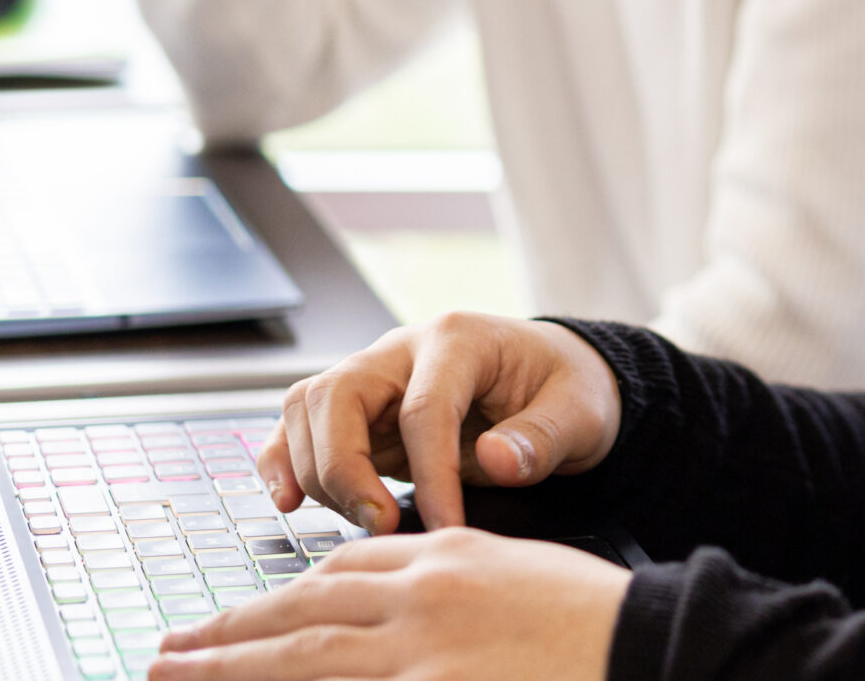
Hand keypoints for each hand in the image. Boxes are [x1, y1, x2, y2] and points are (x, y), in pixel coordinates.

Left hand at [148, 527, 627, 680]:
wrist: (651, 646)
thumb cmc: (598, 622)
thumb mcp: (519, 577)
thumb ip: (457, 586)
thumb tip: (400, 611)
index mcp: (449, 555)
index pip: (344, 567)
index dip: (285, 595)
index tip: (247, 617)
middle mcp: (424, 594)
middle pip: (303, 609)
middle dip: (230, 630)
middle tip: (170, 649)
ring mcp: (422, 652)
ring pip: (302, 658)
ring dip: (228, 668)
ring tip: (173, 674)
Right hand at [257, 312, 623, 534]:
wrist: (556, 377)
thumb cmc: (566, 389)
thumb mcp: (580, 412)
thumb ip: (541, 437)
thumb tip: (495, 460)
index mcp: (459, 339)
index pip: (424, 408)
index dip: (430, 474)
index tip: (447, 525)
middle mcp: (403, 348)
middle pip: (338, 396)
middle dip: (347, 469)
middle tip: (382, 524)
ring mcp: (374, 374)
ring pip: (308, 409)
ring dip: (318, 472)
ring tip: (362, 520)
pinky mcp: (357, 408)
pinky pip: (299, 425)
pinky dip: (284, 461)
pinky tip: (288, 501)